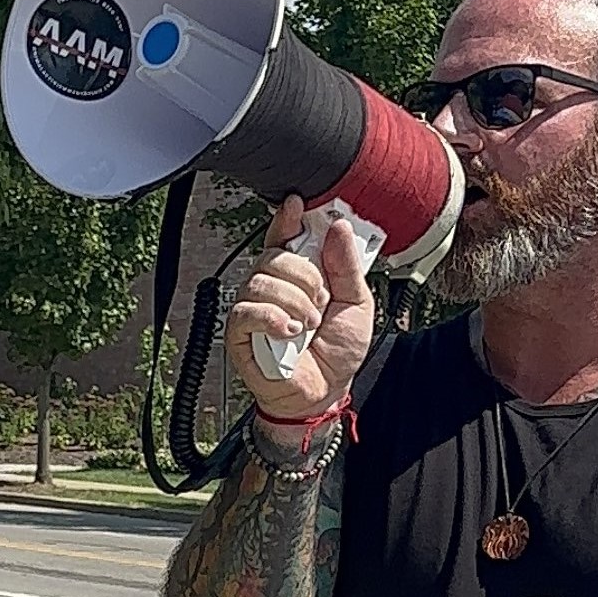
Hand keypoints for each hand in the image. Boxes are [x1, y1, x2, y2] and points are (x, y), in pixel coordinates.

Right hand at [226, 195, 376, 420]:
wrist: (326, 392)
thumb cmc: (338, 351)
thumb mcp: (357, 303)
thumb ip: (347, 266)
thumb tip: (337, 226)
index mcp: (299, 276)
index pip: (285, 238)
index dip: (287, 219)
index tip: (296, 204)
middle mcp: (273, 287)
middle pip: (274, 256)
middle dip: (306, 276)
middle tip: (322, 301)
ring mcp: (254, 309)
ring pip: (261, 281)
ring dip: (295, 301)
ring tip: (310, 325)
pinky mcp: (240, 334)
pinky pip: (246, 311)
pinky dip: (272, 318)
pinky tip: (290, 331)